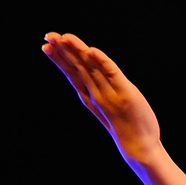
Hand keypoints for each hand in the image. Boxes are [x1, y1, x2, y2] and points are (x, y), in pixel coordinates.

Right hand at [42, 32, 162, 163]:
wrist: (139, 149)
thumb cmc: (125, 128)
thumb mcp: (106, 108)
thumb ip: (97, 93)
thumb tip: (90, 83)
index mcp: (89, 97)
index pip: (71, 74)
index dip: (58, 59)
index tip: (46, 46)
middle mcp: (96, 95)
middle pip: (77, 68)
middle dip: (63, 51)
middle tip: (48, 35)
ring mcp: (109, 95)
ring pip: (90, 68)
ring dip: (77, 51)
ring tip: (64, 38)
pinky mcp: (125, 94)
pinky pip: (112, 74)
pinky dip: (102, 62)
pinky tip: (92, 51)